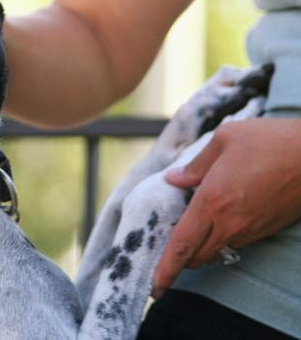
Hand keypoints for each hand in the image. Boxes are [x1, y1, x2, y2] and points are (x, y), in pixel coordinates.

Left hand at [152, 118, 300, 297]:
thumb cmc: (272, 140)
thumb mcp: (226, 138)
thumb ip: (196, 164)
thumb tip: (174, 179)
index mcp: (212, 201)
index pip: (181, 245)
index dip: (165, 269)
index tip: (155, 286)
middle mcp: (230, 222)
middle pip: (197, 256)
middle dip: (180, 261)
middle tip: (167, 256)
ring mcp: (252, 228)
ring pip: (218, 251)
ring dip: (201, 249)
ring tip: (191, 234)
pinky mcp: (269, 229)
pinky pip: (238, 242)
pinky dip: (222, 239)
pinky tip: (219, 221)